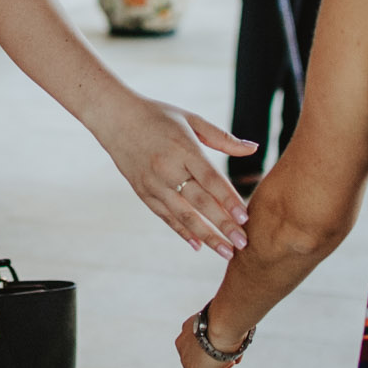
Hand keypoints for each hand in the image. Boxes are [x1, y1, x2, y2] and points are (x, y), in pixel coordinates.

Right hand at [97, 95, 255, 257]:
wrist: (114, 117)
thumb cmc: (157, 115)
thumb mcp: (191, 120)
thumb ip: (222, 138)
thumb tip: (253, 148)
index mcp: (184, 148)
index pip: (210, 179)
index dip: (228, 199)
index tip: (246, 218)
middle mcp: (167, 168)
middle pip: (200, 202)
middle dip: (223, 225)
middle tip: (244, 243)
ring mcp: (153, 182)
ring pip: (183, 215)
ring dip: (206, 235)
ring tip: (226, 252)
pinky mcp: (142, 191)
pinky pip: (165, 216)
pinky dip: (182, 231)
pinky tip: (198, 245)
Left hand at [175, 312, 247, 367]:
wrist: (224, 322)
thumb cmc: (230, 321)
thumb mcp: (228, 329)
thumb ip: (228, 343)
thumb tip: (233, 356)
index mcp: (190, 331)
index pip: (202, 349)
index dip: (218, 356)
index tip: (234, 358)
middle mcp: (185, 345)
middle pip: (202, 364)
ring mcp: (187, 360)